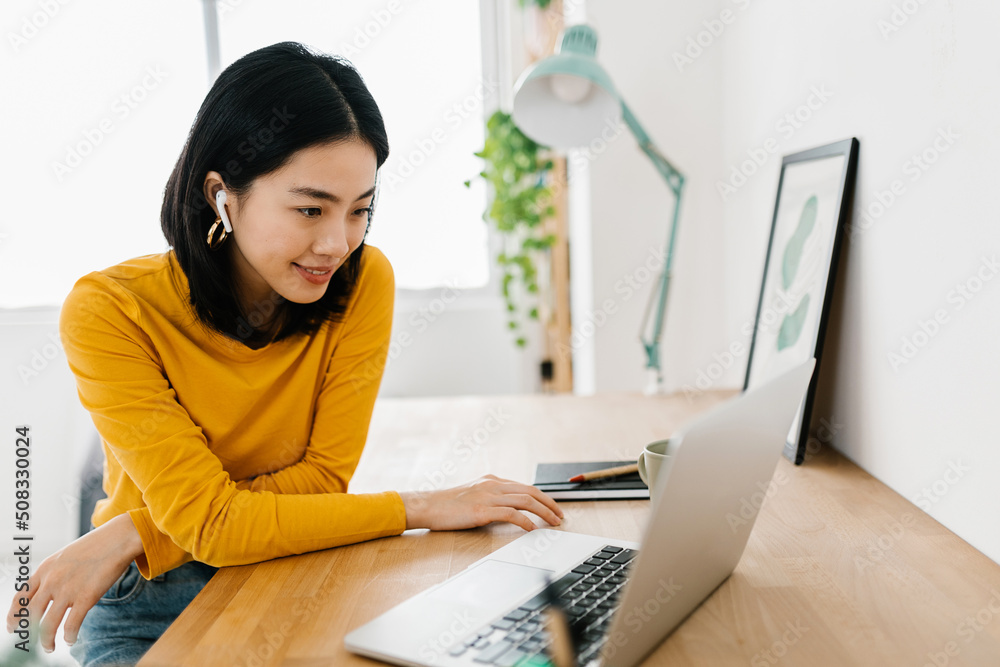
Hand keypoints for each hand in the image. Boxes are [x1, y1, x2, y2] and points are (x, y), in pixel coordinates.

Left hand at [6, 513, 143, 652]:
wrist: (118, 538)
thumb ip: (54, 573)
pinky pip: (71, 625)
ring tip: (49, 647)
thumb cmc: (96, 545)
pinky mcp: (85, 597)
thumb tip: (49, 591)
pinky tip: (71, 640)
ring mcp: (67, 590)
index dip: (14, 615)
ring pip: (47, 625)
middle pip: (31, 614)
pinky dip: (69, 636)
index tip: (13, 626)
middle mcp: (51, 581)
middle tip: (31, 641)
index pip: (20, 597)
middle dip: (28, 632)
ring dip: (46, 640)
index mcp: (45, 569)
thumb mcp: (66, 556)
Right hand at [399, 474, 564, 531]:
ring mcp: (488, 496)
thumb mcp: (473, 496)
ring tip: (554, 523)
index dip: (543, 497)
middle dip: (550, 504)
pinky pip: (511, 514)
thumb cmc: (448, 505)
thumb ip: (491, 498)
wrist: (428, 506)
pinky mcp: (482, 510)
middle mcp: (493, 484)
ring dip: (544, 512)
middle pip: (530, 491)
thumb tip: (511, 512)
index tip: (553, 508)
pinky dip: (525, 522)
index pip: (524, 486)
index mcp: (492, 480)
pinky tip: (532, 530)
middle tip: (561, 516)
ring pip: (525, 500)